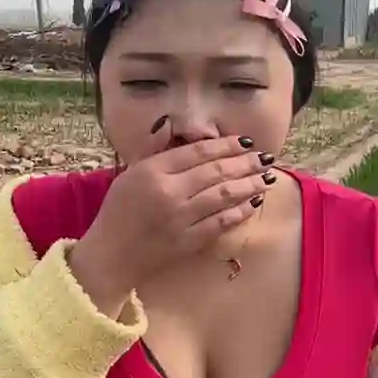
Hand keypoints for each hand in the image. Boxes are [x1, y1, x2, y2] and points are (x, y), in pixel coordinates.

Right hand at [68, 133, 274, 315]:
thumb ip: (153, 148)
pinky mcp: (188, 242)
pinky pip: (221, 223)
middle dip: (245, 163)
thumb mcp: (130, 172)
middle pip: (216, 172)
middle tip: (265, 158)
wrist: (111, 255)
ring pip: (223, 196)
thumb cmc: (119, 211)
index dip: (226, 145)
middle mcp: (169, 192)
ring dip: (249, 185)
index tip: (246, 141)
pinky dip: (240, 212)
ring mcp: (181, 219)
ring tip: (266, 177)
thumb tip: (170, 122)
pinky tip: (253, 204)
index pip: (198, 152)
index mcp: (152, 171)